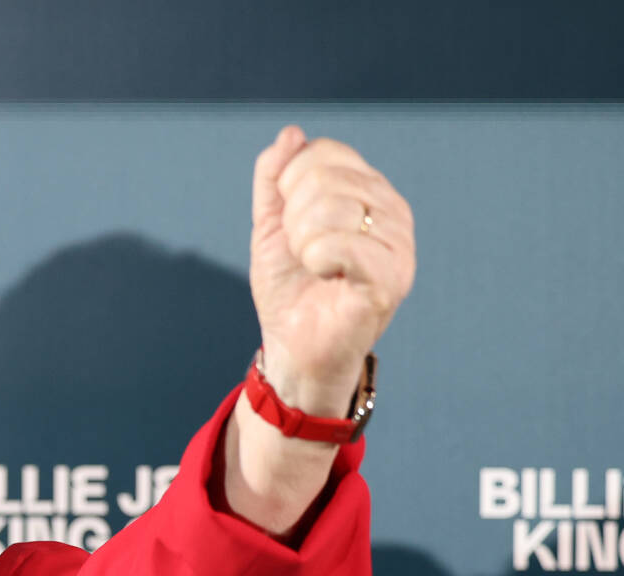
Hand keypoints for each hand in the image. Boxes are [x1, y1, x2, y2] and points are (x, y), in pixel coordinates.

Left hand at [248, 126, 415, 411]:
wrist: (294, 347)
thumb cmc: (290, 288)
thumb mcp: (270, 226)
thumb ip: (273, 179)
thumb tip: (291, 134)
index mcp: (368, 191)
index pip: (323, 153)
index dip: (289, 187)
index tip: (292, 225)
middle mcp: (391, 209)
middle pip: (323, 177)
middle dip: (292, 219)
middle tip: (303, 253)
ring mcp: (398, 242)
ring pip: (328, 208)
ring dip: (301, 244)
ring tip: (315, 269)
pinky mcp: (392, 277)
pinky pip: (339, 244)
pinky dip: (315, 262)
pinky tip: (325, 278)